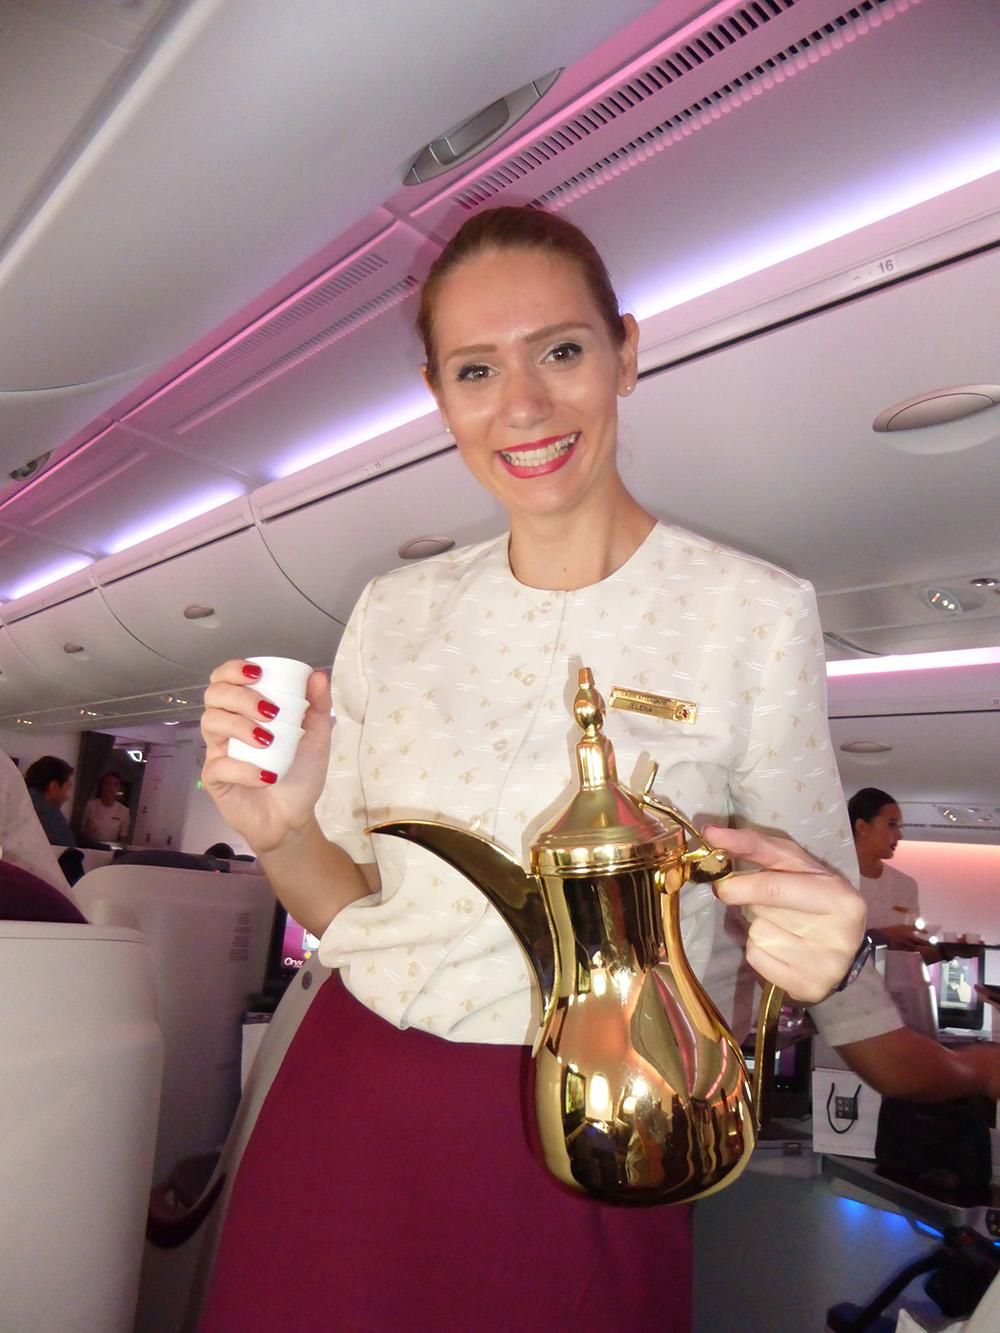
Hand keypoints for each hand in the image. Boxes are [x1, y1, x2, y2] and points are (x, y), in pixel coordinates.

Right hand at [200, 660, 332, 854]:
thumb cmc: (300, 773)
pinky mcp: (215, 780)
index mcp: (246, 710)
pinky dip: (244, 769)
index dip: (234, 670)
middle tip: (271, 713)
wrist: (294, 818)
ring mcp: (218, 751)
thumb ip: (318, 706)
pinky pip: (219, 765)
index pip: (225, 679)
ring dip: (241, 726)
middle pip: (214, 695)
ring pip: (211, 723)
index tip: (258, 674)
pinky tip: (267, 776)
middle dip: (241, 697)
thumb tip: (317, 675)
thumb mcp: (316, 738)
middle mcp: (227, 726)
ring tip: (269, 742)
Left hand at [704, 824, 866, 1004]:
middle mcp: (839, 936)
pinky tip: (783, 948)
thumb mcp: (792, 863)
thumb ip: (753, 845)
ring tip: (785, 927)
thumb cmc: (812, 894)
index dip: (741, 885)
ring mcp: (825, 967)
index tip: (722, 885)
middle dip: (755, 905)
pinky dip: (760, 951)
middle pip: (763, 913)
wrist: (843, 946)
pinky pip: (757, 960)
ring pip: (758, 937)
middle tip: (774, 905)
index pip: (773, 889)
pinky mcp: (809, 988)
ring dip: (759, 927)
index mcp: (840, 897)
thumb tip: (710, 832)